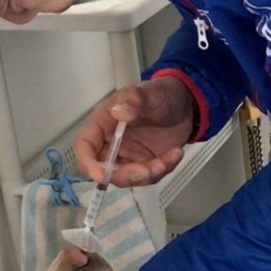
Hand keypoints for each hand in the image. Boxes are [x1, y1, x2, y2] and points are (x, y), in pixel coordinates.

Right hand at [74, 76, 195, 186]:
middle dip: (126, 175)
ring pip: (129, 178)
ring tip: (170, 156)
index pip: (85, 146)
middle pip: (105, 170)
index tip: (100, 176)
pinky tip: (176, 153)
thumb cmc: (159, 95)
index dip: (88, 163)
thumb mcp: (148, 93)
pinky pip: (149, 177)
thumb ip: (133, 100)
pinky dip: (164, 169)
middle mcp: (112, 143)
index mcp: (103, 123)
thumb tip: (118, 112)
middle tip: (148, 170)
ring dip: (149, 174)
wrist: (184, 104)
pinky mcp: (145, 164)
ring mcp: (129, 156)